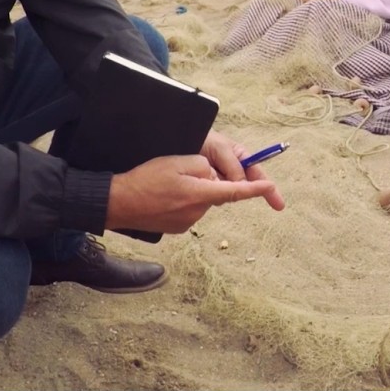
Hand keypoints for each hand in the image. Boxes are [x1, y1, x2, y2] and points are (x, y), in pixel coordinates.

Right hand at [105, 153, 280, 233]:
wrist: (118, 203)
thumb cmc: (146, 180)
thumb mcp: (177, 162)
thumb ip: (203, 166)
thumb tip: (214, 175)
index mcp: (200, 194)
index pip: (235, 192)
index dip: (255, 190)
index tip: (270, 188)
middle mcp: (198, 212)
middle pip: (215, 192)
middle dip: (207, 181)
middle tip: (180, 172)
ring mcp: (188, 222)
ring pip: (202, 200)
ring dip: (194, 191)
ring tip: (167, 185)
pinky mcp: (179, 228)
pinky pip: (190, 209)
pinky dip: (184, 200)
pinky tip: (165, 196)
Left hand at [200, 130, 285, 211]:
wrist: (179, 142)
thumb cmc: (202, 139)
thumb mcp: (221, 148)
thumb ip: (233, 166)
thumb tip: (243, 185)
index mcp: (241, 158)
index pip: (258, 176)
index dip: (269, 190)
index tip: (279, 205)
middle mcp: (232, 171)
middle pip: (243, 188)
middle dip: (237, 189)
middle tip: (220, 183)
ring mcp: (220, 180)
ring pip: (227, 193)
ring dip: (220, 190)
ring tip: (206, 176)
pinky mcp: (206, 187)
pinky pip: (213, 196)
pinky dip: (209, 193)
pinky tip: (200, 185)